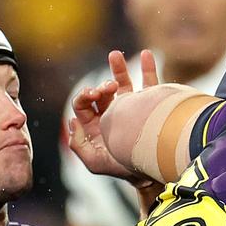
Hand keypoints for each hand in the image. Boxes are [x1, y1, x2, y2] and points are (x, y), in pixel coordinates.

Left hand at [67, 50, 158, 184]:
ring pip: (123, 84)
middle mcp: (113, 114)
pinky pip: (150, 84)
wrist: (152, 172)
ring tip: (114, 56)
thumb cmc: (122, 168)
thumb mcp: (94, 162)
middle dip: (102, 87)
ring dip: (117, 69)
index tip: (94, 94)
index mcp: (96, 125)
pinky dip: (147, 67)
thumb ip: (78, 143)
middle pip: (102, 93)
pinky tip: (145, 54)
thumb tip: (73, 120)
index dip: (85, 96)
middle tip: (109, 87)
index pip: (84, 105)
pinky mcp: (151, 105)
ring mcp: (133, 108)